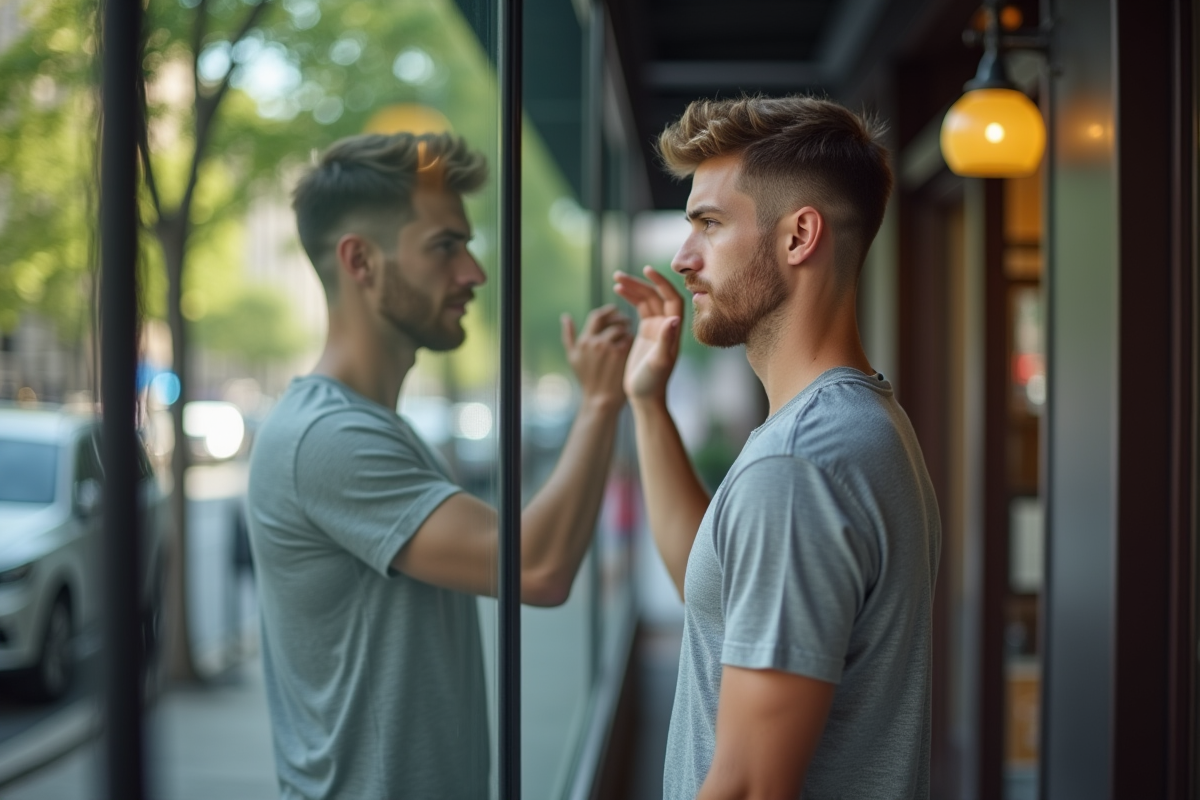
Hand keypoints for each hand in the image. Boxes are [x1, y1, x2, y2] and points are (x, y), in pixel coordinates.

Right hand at [561, 305, 632, 411]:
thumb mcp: (573, 357)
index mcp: (584, 340)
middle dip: (620, 318)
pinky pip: (629, 338)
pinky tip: (631, 346)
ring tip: (628, 336)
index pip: (597, 316)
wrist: (600, 399)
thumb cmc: (587, 379)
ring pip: (622, 329)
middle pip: (612, 320)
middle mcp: (595, 342)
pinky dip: (631, 340)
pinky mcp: (621, 353)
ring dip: (627, 330)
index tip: (615, 311)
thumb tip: (565, 317)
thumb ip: (568, 336)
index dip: (607, 311)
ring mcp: (608, 347)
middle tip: (626, 322)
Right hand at [613, 266, 683, 403]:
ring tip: (615, 279)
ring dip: (633, 288)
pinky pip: (640, 309)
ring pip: (646, 300)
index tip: (647, 270)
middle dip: (639, 283)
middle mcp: (667, 325)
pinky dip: (630, 298)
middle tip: (618, 275)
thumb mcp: (659, 361)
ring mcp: (656, 328)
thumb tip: (674, 319)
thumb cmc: (653, 382)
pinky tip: (618, 292)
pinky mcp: (646, 332)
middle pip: (656, 296)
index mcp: (673, 330)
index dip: (661, 283)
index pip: (672, 298)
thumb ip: (666, 340)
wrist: (645, 397)